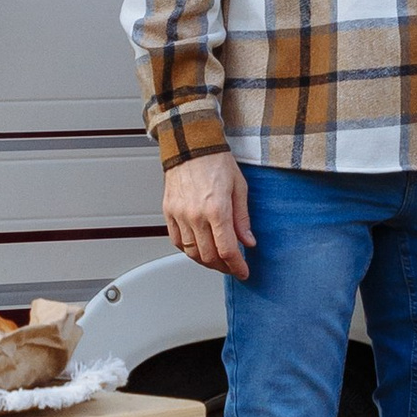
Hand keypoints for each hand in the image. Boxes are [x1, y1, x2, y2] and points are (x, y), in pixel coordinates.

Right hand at [163, 149, 253, 278]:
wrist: (191, 145)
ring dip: (206, 261)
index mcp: (216, 209)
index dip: (237, 267)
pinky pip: (177, 241)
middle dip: (223, 267)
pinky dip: (188, 250)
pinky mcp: (168, 212)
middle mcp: (195, 215)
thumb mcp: (239, 187)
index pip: (227, 250)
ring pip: (191, 252)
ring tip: (217, 260)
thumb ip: (242, 218)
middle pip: (209, 256)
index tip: (243, 272)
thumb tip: (248, 241)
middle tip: (232, 267)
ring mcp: (179, 215)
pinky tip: (199, 249)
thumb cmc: (216, 161)